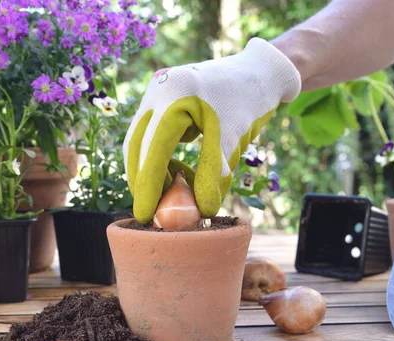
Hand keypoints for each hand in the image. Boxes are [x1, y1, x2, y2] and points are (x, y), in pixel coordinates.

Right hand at [123, 37, 300, 222]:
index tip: (144, 215)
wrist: (257, 73)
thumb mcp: (232, 140)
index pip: (151, 148)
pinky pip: (152, 137)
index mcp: (173, 95)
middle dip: (142, 182)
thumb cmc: (248, 103)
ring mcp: (156, 94)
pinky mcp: (160, 102)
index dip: (146, 185)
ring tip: (172, 196)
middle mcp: (157, 91)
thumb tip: (201, 211)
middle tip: (152, 214)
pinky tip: (179, 174)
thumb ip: (213, 175)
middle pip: (136, 146)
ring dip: (151, 172)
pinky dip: (160, 159)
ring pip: (140, 143)